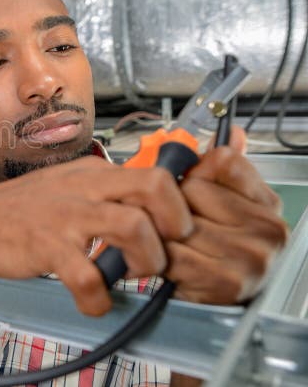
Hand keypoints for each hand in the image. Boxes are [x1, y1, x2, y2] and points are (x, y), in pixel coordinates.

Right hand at [0, 155, 193, 315]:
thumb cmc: (18, 208)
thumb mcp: (66, 185)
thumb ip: (103, 193)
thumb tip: (146, 211)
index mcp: (93, 173)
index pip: (156, 174)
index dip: (178, 205)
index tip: (174, 231)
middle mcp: (84, 187)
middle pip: (155, 187)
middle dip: (175, 224)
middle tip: (165, 251)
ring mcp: (66, 215)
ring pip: (132, 226)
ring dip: (146, 260)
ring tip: (132, 275)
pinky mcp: (46, 246)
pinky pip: (89, 278)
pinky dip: (99, 300)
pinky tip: (93, 302)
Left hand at [165, 126, 287, 303]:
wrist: (218, 300)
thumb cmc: (216, 247)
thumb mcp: (224, 202)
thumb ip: (224, 167)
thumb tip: (233, 131)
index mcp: (267, 202)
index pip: (222, 160)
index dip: (195, 171)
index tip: (191, 186)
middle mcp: (268, 229)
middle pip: (192, 189)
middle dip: (172, 204)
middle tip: (175, 221)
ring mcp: (251, 257)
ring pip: (177, 221)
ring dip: (163, 232)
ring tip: (173, 243)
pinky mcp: (226, 283)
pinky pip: (173, 253)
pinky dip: (162, 256)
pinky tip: (172, 261)